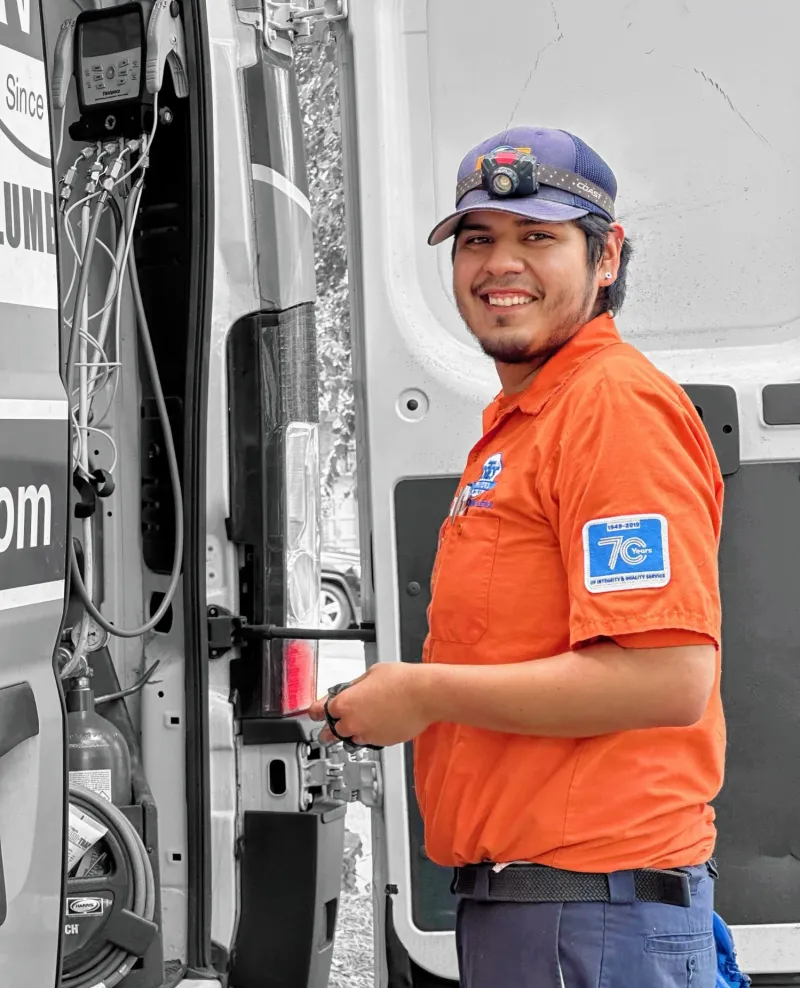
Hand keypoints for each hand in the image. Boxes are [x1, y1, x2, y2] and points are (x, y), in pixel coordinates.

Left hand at [308, 662, 435, 747]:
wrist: (425, 695)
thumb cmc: (402, 681)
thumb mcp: (371, 673)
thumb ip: (354, 686)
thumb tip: (350, 691)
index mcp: (344, 703)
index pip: (320, 712)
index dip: (316, 711)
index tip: (313, 713)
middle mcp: (352, 722)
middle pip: (332, 730)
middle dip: (333, 725)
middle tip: (334, 722)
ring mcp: (367, 734)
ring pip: (351, 737)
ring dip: (353, 730)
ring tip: (363, 718)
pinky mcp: (382, 742)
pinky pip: (369, 740)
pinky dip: (370, 733)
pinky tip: (379, 721)